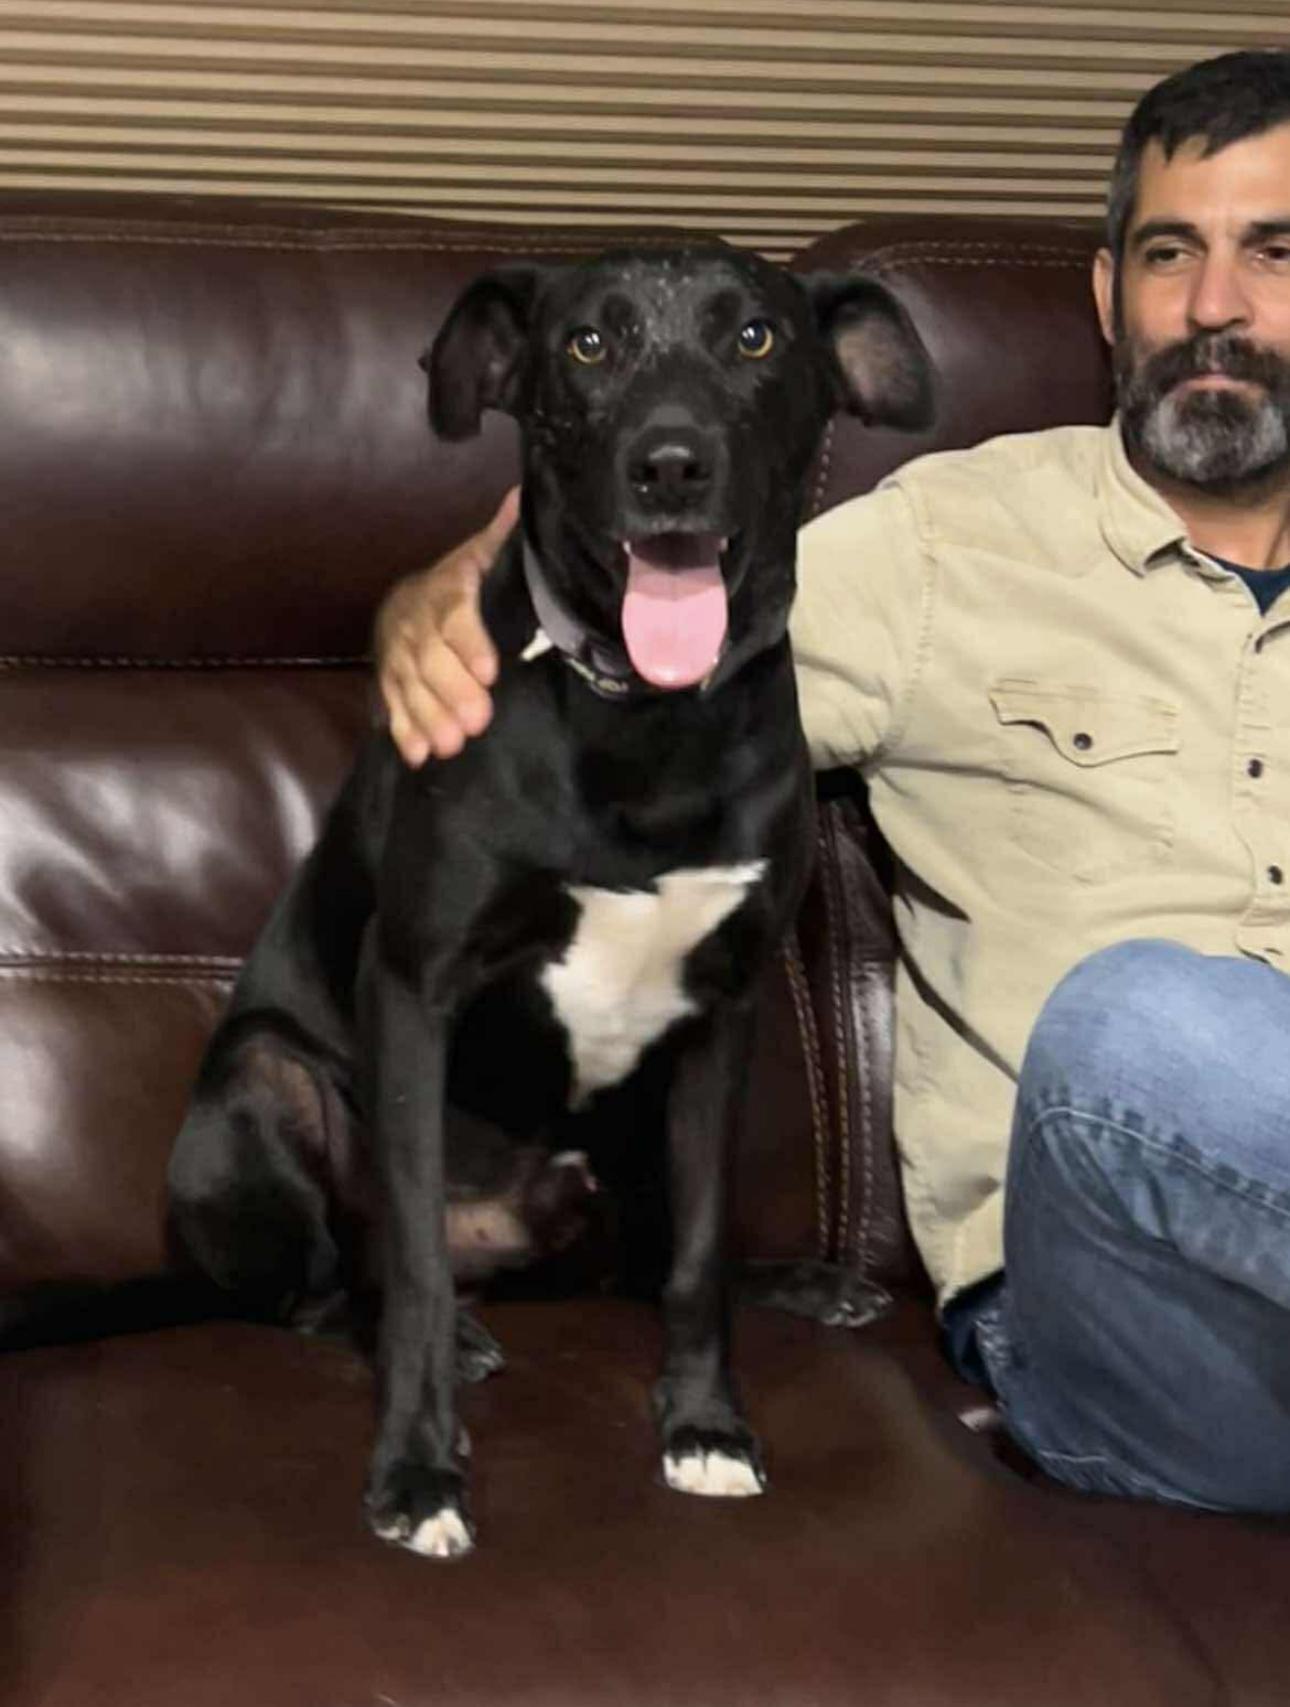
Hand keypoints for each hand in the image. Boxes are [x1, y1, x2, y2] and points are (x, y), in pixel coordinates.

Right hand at [375, 486, 519, 765]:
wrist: (408, 602)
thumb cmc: (460, 583)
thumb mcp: (481, 557)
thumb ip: (503, 537)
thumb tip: (527, 496)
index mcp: (445, 592)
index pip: (454, 615)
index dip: (469, 642)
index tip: (489, 670)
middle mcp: (414, 624)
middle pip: (428, 659)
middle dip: (451, 691)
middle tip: (477, 721)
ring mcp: (397, 657)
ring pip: (408, 687)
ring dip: (427, 716)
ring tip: (451, 746)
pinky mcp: (390, 683)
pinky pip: (391, 707)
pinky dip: (403, 733)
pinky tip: (417, 755)